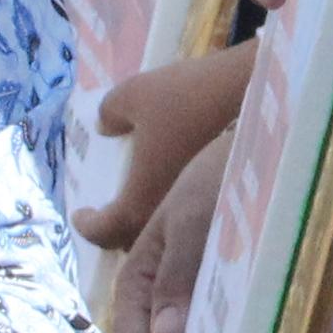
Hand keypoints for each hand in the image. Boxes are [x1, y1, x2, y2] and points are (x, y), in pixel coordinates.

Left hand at [70, 40, 255, 259]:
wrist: (252, 92)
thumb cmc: (186, 96)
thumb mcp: (133, 95)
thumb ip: (109, 114)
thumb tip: (105, 126)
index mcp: (138, 200)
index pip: (103, 230)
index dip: (87, 225)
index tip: (81, 213)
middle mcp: (167, 217)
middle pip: (134, 241)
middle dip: (117, 227)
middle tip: (109, 208)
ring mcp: (197, 213)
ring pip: (166, 232)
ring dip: (148, 221)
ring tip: (141, 196)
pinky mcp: (219, 200)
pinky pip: (188, 218)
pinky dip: (174, 210)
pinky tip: (176, 181)